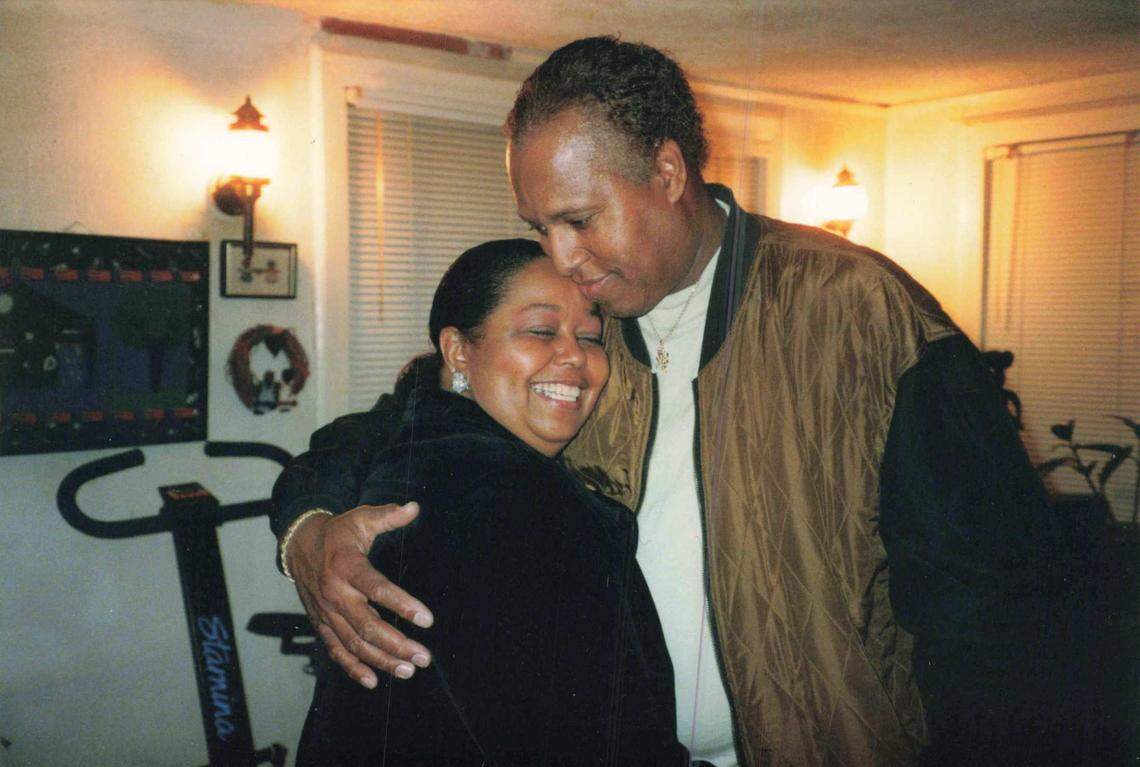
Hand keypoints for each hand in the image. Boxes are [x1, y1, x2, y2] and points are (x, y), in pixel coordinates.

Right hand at [286, 502, 433, 687]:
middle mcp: (335, 594)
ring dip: (381, 660)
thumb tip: (414, 507)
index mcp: (346, 567)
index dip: (402, 604)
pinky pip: (336, 651)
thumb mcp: (361, 518)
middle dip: (397, 644)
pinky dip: (353, 668)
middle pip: (366, 626)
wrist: (298, 546)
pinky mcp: (321, 624)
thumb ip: (388, 515)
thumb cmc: (338, 533)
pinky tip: (373, 681)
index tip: (427, 619)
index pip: (376, 588)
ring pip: (354, 644)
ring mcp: (326, 613)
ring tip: (408, 670)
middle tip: (423, 656)